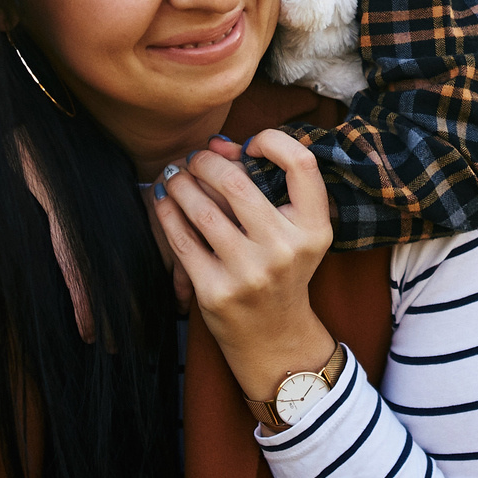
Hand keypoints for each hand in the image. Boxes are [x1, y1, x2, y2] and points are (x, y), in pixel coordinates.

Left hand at [149, 130, 334, 405]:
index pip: (302, 164)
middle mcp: (285, 249)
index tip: (249, 145)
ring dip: (180, 183)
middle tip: (194, 159)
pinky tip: (164, 200)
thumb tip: (216, 144)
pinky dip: (167, 212)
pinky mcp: (215, 291)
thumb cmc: (281, 269)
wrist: (275, 336)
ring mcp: (249, 273)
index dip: (273, 141)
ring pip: (201, 208)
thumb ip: (262, 182)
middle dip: (205, 162)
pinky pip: (181, 239)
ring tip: (175, 176)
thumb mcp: (292, 230)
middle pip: (236, 182)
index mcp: (313, 228)